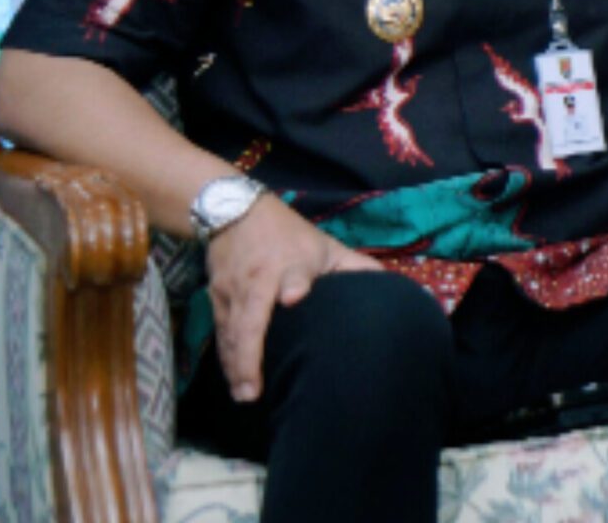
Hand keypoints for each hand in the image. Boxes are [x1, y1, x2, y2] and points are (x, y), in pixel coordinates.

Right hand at [207, 195, 381, 402]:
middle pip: (251, 318)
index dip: (295, 284)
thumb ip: (355, 268)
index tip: (294, 297)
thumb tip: (392, 288)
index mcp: (291, 263)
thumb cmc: (290, 235)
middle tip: (254, 391)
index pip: (294, 274)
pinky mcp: (215, 298)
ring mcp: (233, 291)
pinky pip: (221, 332)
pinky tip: (233, 380)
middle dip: (249, 355)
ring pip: (231, 333)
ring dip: (235, 365)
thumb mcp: (326, 246)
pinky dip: (226, 358)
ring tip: (244, 395)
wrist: (236, 213)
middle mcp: (259, 279)